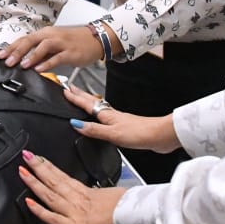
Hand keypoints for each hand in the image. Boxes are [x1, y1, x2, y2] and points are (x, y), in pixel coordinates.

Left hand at [0, 25, 105, 70]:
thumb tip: (23, 60)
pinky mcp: (71, 52)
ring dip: (31, 56)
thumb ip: (39, 52)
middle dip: (17, 51)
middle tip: (6, 61)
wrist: (95, 39)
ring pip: (43, 47)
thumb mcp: (53, 45)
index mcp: (45, 33)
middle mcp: (51, 36)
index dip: (11, 47)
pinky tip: (39, 69)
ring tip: (21, 65)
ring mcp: (61, 43)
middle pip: (30, 41)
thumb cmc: (73, 42)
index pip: (24, 39)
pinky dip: (48, 63)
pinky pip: (58, 57)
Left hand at [18, 151, 125, 223]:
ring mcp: (75, 212)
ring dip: (34, 183)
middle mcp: (78, 200)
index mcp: (87, 192)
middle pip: (54, 181)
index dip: (49, 167)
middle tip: (26, 157)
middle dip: (38, 168)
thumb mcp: (112, 196)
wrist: (136, 218)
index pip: (63, 177)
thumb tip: (95, 196)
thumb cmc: (129, 209)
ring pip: (51, 195)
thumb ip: (98, 198)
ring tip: (23, 172)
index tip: (38, 158)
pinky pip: (54, 218)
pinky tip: (29, 202)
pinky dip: (40, 210)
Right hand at [63, 84, 180, 153]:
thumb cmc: (140, 133)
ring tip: (80, 100)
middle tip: (69, 88)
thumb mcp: (113, 134)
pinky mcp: (124, 127)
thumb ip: (94, 130)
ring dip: (87, 103)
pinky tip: (99, 118)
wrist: (160, 136)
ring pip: (98, 108)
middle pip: (91, 102)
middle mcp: (111, 115)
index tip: (64, 90)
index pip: (86, 103)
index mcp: (107, 115)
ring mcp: (118, 120)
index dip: (74, 97)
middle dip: (79, 94)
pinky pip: (105, 117)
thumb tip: (76, 125)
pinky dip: (97, 114)